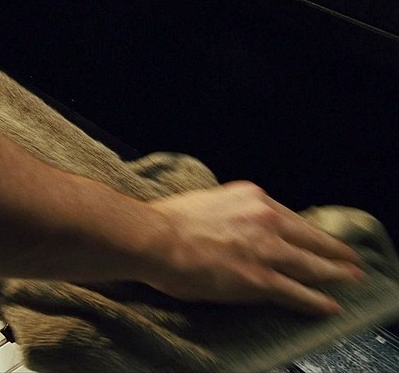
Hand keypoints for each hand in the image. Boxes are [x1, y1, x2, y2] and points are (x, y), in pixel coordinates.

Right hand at [146, 181, 364, 314]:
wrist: (154, 237)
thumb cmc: (167, 221)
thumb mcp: (206, 202)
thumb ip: (228, 213)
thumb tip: (231, 227)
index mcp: (251, 198)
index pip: (290, 217)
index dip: (307, 232)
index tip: (316, 238)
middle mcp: (266, 218)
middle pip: (309, 238)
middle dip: (333, 251)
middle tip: (349, 259)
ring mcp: (266, 249)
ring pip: (312, 265)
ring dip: (335, 275)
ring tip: (349, 280)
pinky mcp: (259, 279)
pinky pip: (297, 292)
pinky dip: (316, 301)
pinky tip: (328, 306)